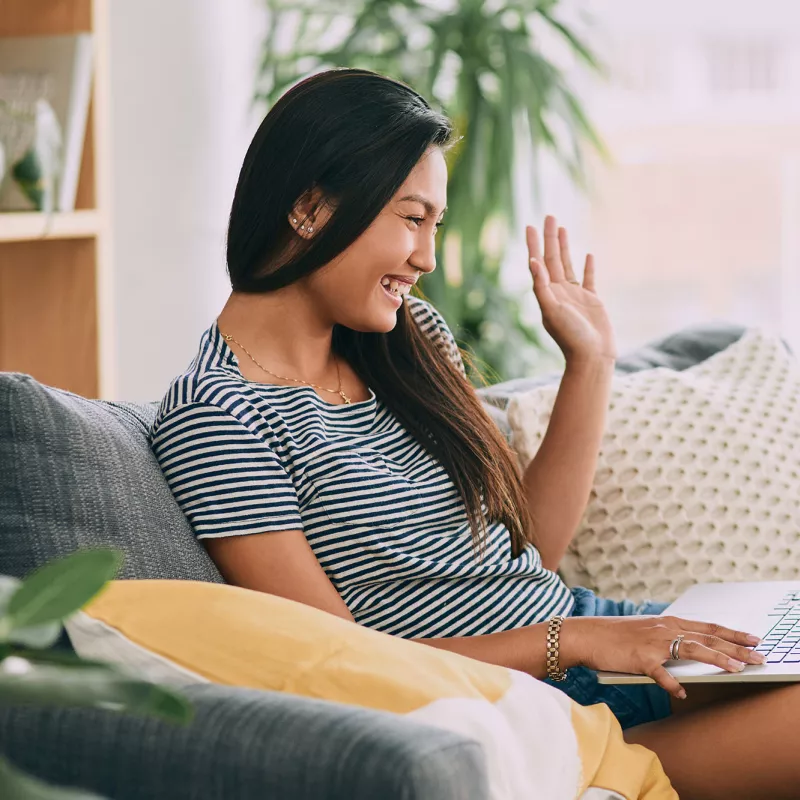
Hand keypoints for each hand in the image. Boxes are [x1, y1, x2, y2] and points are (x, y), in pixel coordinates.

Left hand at [526, 216, 616, 363]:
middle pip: (553, 258)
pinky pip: (588, 278)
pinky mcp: (592, 300)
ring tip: (562, 228)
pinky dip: (587, 266)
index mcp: (547, 293)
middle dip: (550, 237)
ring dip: (564, 246)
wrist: (591, 356)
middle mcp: (558, 292)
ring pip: (568, 264)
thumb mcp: (551, 310)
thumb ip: (541, 286)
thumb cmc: (570, 336)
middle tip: (548, 216)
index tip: (529, 226)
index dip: (533, 244)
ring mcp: (575, 295)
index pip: (538, 263)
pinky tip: (587, 254)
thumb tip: (533, 261)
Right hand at [559, 615, 765, 698]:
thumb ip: (666, 640)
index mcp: (666, 622)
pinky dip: (672, 685)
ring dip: (717, 659)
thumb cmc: (613, 636)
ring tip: (737, 669)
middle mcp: (663, 629)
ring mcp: (653, 643)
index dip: (731, 633)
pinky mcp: (640, 658)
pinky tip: (680, 694)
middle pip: (707, 637)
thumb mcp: (644, 632)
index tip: (753, 639)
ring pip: (692, 649)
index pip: (706, 627)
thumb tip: (685, 652)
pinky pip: (661, 674)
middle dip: (736, 647)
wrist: (585, 635)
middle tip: (759, 655)